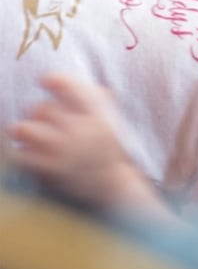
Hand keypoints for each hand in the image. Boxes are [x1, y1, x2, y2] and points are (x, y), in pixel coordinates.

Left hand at [3, 74, 140, 206]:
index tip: (45, 80)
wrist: (111, 188)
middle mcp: (80, 131)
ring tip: (26, 133)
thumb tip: (64, 80)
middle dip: (39, 112)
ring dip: (24, 129)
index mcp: (97, 116)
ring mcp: (62, 152)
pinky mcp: (48, 171)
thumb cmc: (106, 151)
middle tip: (43, 120)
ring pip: (25, 128)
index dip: (54, 80)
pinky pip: (18, 154)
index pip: (71, 88)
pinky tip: (20, 150)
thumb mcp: (110, 122)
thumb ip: (93, 99)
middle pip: (43, 107)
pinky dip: (16, 151)